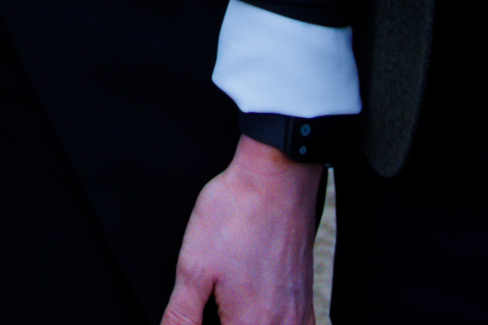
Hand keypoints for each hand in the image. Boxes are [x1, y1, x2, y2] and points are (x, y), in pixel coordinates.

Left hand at [159, 139, 320, 324]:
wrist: (277, 177)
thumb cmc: (237, 213)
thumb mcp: (193, 265)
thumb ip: (181, 313)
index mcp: (250, 322)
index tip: (196, 314)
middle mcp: (280, 324)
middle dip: (224, 321)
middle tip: (209, 305)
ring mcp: (298, 314)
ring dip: (246, 323)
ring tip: (228, 306)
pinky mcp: (306, 299)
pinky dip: (273, 324)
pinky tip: (257, 310)